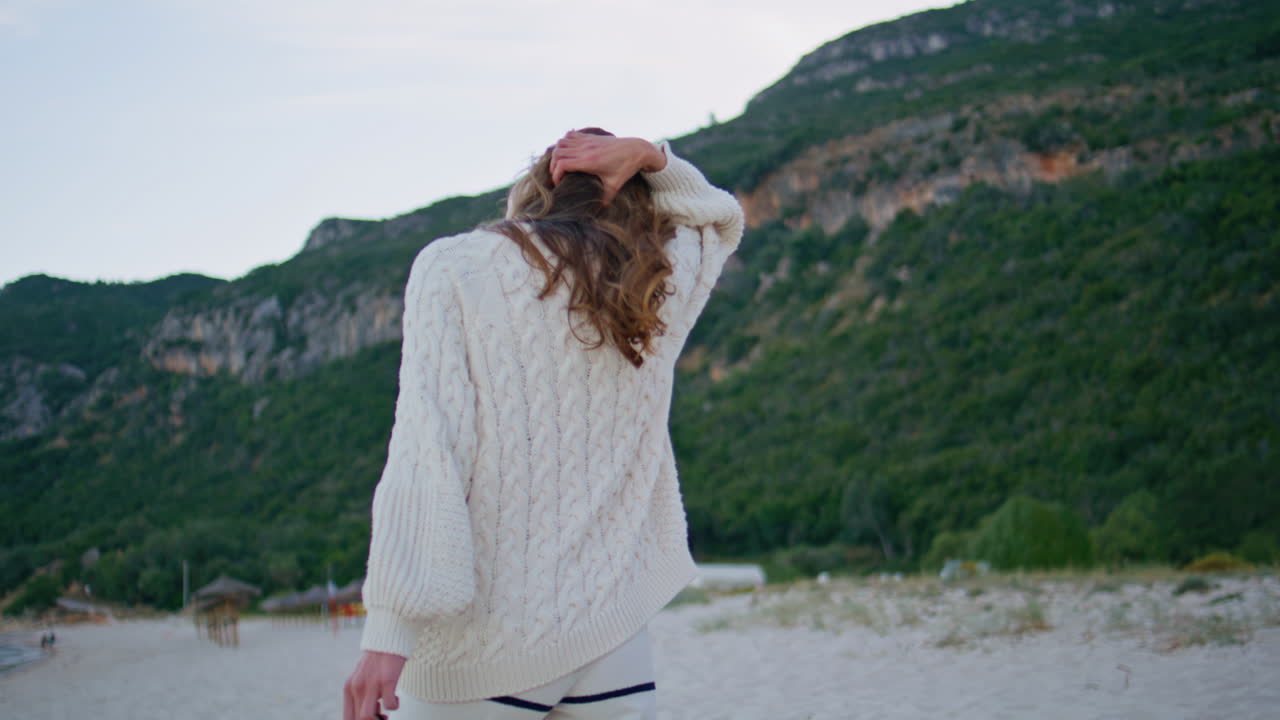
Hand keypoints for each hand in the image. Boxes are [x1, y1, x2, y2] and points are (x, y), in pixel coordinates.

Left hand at [343, 650, 406, 719]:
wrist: (388, 638)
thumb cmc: (377, 660)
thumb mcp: (362, 677)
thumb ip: (359, 694)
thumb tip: (365, 716)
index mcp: (348, 688)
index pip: (348, 718)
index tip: (374, 718)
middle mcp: (356, 688)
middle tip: (382, 717)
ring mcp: (371, 685)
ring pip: (367, 717)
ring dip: (379, 719)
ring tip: (386, 713)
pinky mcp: (387, 681)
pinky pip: (389, 706)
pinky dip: (395, 706)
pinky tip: (396, 697)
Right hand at [550, 132, 666, 203]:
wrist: (636, 150)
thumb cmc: (626, 168)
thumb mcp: (615, 185)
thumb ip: (605, 198)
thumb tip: (598, 211)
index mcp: (589, 161)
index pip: (562, 164)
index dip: (555, 174)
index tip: (559, 183)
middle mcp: (586, 149)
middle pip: (558, 153)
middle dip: (553, 165)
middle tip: (557, 176)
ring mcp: (587, 141)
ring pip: (562, 142)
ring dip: (557, 153)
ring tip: (560, 164)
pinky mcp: (591, 136)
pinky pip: (571, 135)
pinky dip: (565, 142)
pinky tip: (568, 151)